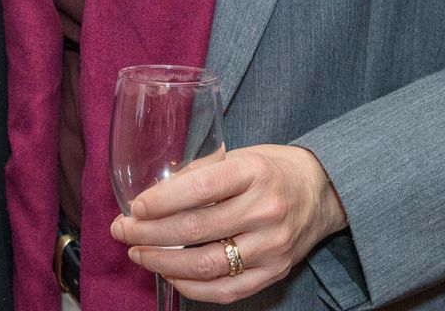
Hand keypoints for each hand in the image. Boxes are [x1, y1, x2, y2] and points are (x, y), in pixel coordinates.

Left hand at [110, 143, 346, 303]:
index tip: (134, 207)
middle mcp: (265, 210)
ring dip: (163, 263)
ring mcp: (272, 246)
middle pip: (196, 229)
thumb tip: (154, 192)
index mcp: (253, 172)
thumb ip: (201, 171)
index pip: (201, 187)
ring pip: (207, 264)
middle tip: (122, 231)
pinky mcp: (274, 272)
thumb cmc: (271, 169)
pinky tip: (169, 274)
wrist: (321, 192)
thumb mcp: (240, 155)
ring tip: (138, 253)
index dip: (162, 201)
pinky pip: (225, 290)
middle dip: (149, 233)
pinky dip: (190, 287)